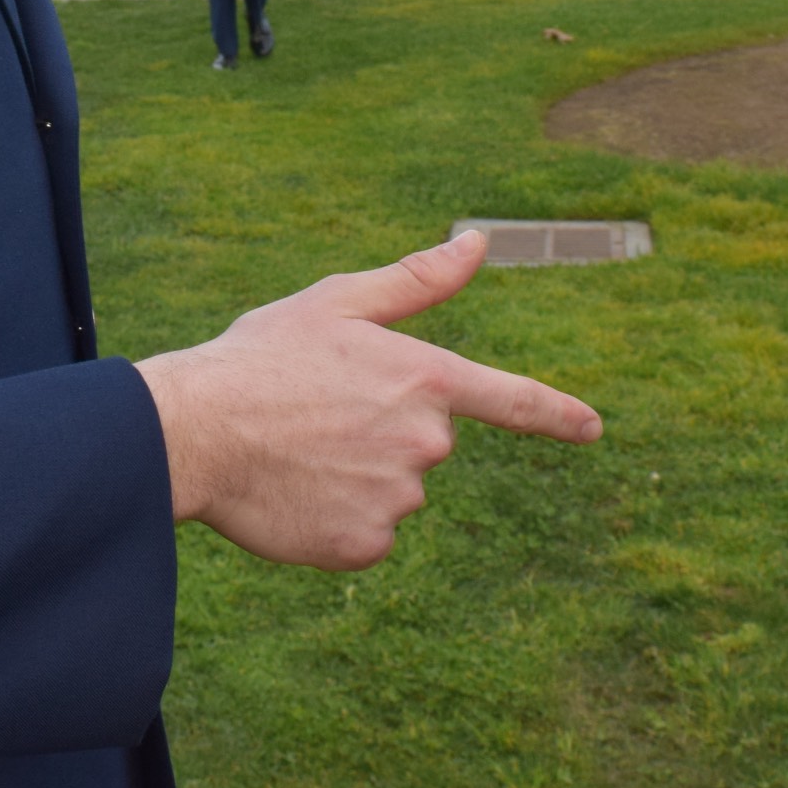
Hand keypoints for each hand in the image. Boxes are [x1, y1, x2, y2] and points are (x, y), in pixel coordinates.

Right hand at [135, 229, 601, 569]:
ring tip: (296, 451)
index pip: (513, 400)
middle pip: (422, 444)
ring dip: (354, 476)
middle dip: (380, 431)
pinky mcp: (364, 545)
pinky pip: (364, 533)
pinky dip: (334, 519)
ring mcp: (399, 499)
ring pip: (392, 490)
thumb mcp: (339, 301)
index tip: (593, 428)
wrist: (195, 430)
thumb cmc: (262, 357)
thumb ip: (418, 280)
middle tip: (315, 414)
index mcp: (427, 378)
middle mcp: (427, 443)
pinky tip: (295, 492)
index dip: (558, 414)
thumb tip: (478, 241)